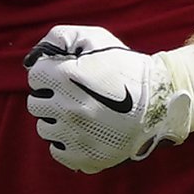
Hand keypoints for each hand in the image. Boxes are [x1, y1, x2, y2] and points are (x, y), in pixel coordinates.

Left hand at [24, 24, 193, 173]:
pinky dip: (66, 142)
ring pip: (45, 128)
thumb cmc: (126, 66)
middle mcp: (66, 107)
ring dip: (57, 119)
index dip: (50, 72)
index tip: (64, 73)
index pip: (35, 76)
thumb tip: (37, 54)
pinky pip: (58, 151)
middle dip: (50, 96)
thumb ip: (62, 37)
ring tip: (79, 113)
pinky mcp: (84, 156)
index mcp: (65, 77)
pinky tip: (82, 131)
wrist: (159, 101)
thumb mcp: (96, 38)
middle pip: (36, 104)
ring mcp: (74, 135)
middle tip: (71, 93)